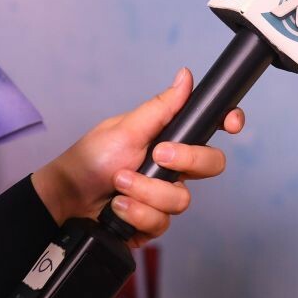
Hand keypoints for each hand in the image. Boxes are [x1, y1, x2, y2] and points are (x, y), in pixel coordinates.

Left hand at [31, 67, 244, 247]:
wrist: (66, 199)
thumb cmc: (90, 158)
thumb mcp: (125, 128)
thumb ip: (161, 107)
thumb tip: (186, 76)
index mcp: (170, 137)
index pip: (211, 128)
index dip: (228, 123)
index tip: (230, 124)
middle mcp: (173, 166)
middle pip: (211, 164)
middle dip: (186, 160)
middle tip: (158, 155)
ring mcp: (164, 195)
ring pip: (182, 199)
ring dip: (147, 191)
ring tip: (120, 184)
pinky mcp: (153, 221)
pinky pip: (162, 222)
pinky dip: (136, 213)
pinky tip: (117, 207)